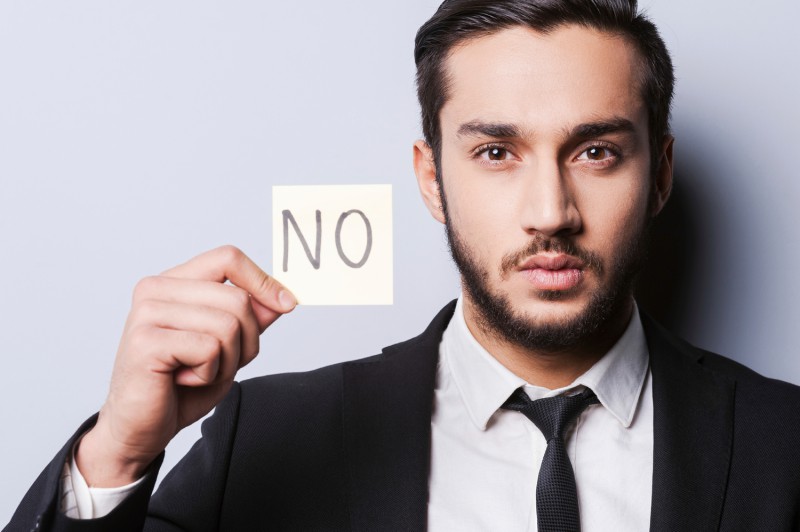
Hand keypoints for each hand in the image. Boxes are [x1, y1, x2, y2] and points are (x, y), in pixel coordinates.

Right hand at [76, 246, 295, 486]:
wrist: (140, 428)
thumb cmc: (180, 386)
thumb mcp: (228, 347)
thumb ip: (251, 319)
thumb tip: (284, 297)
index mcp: (174, 282)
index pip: (228, 258)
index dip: (262, 281)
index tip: (287, 303)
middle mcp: (156, 289)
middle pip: (237, 298)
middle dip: (247, 339)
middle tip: (221, 363)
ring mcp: (147, 312)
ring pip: (228, 325)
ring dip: (227, 361)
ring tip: (198, 372)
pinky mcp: (146, 340)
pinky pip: (209, 349)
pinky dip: (209, 373)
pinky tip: (182, 380)